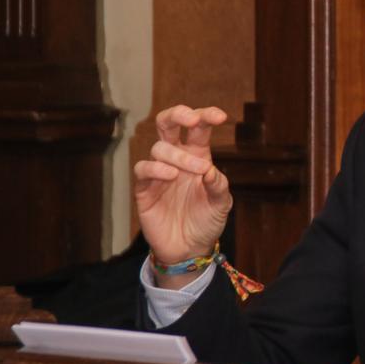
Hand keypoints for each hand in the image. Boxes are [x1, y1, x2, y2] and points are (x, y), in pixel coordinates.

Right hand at [134, 105, 232, 269]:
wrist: (190, 249)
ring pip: (159, 147)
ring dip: (178, 155)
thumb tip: (210, 170)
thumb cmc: (207, 221)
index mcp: (198, 156)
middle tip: (192, 120)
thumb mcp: (222, 204)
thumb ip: (219, 186)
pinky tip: (171, 176)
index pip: (198, 128)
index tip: (220, 117)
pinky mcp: (144, 189)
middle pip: (168, 124)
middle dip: (178, 114)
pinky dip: (156, 168)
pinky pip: (143, 170)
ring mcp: (159, 173)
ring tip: (196, 170)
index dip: (206, 116)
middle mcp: (177, 159)